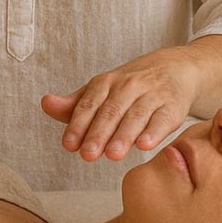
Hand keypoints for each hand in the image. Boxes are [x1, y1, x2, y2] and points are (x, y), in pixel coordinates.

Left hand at [41, 48, 200, 161]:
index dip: (78, 125)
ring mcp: (152, 94)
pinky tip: (144, 145)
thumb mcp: (100, 91)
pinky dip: (154, 132)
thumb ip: (74, 105)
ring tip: (113, 155)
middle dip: (98, 134)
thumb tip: (46, 104)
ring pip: (135, 116)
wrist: (175, 68)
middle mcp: (128, 86)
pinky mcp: (173, 105)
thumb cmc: (130, 87)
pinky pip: (162, 119)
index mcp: (105, 83)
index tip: (69, 145)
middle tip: (88, 155)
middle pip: (110, 112)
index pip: (88, 105)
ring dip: (123, 135)